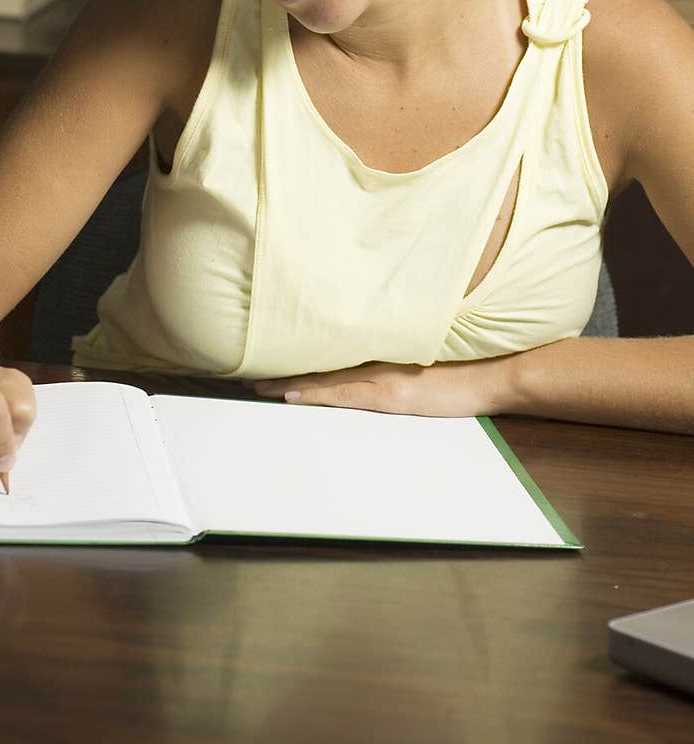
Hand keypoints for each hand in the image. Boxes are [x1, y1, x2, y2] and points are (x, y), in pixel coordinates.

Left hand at [250, 359, 497, 417]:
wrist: (496, 372)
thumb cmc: (468, 364)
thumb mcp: (427, 353)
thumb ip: (397, 352)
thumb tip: (369, 358)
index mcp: (384, 348)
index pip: (332, 349)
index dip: (299, 352)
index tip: (269, 352)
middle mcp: (378, 357)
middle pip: (321, 361)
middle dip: (283, 365)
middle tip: (246, 368)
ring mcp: (383, 376)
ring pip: (324, 377)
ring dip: (288, 381)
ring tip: (256, 384)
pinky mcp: (392, 395)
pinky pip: (343, 395)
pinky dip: (314, 394)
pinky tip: (290, 395)